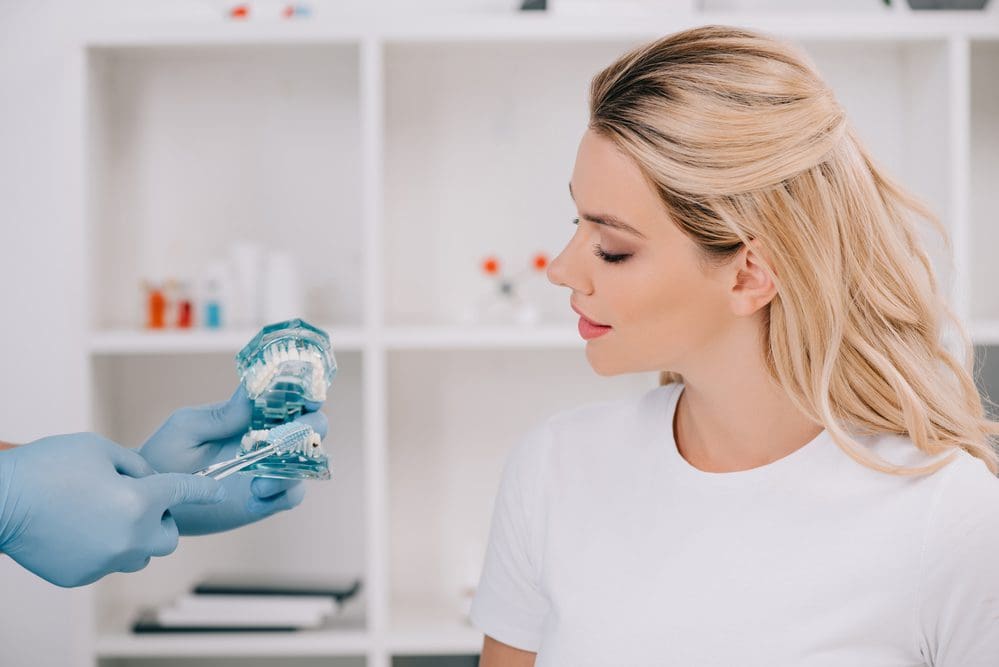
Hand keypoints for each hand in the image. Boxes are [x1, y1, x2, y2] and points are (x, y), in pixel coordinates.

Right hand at [0, 434, 224, 586]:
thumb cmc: (46, 468)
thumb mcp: (99, 449)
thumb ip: (137, 465)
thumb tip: (151, 481)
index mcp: (141, 500)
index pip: (187, 493)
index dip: (204, 490)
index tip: (217, 491)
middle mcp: (131, 536)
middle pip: (169, 537)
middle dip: (161, 520)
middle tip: (139, 502)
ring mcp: (107, 560)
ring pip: (140, 553)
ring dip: (135, 536)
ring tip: (106, 515)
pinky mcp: (84, 575)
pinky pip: (108, 562)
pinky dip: (103, 548)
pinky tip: (79, 529)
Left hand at [139, 385, 328, 535]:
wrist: (155, 499)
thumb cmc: (164, 455)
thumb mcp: (187, 428)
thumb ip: (221, 414)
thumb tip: (253, 393)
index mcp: (253, 414)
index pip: (291, 397)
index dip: (307, 393)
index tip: (309, 397)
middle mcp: (269, 439)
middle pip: (313, 427)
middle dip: (311, 429)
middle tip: (288, 439)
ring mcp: (271, 469)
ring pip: (309, 462)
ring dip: (294, 467)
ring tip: (258, 484)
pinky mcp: (267, 498)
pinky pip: (293, 494)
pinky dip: (283, 494)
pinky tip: (255, 497)